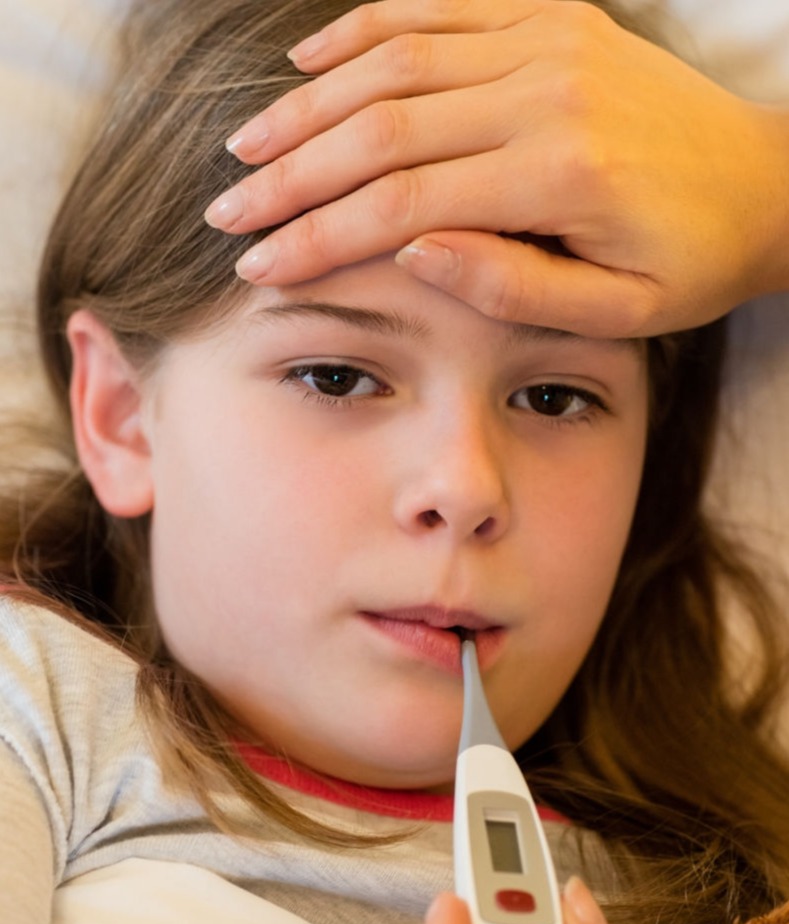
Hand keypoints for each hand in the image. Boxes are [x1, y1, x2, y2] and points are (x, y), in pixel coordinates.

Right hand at [205, 0, 788, 337]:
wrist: (761, 183)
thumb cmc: (690, 261)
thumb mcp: (619, 312)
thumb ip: (514, 289)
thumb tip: (412, 252)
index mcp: (558, 175)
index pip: (400, 203)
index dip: (318, 236)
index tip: (257, 265)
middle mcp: (543, 90)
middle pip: (381, 128)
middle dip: (291, 172)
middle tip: (227, 207)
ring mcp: (546, 40)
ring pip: (395, 61)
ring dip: (309, 103)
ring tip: (246, 144)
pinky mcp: (550, 17)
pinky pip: (438, 9)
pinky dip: (365, 30)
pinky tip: (309, 62)